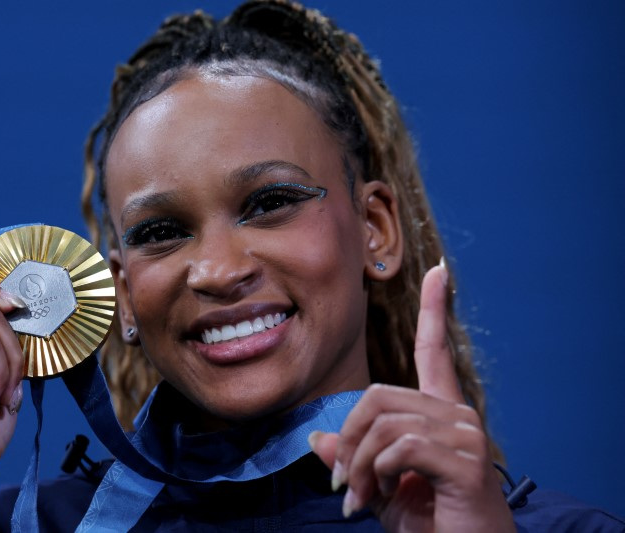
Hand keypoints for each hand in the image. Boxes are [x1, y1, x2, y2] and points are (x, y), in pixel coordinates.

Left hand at [310, 263, 513, 531]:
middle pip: (377, 396)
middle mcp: (457, 414)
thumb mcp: (380, 487)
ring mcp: (465, 433)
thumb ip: (353, 459)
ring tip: (362, 499)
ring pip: (383, 422)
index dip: (434, 309)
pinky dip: (378, 474)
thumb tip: (317, 439)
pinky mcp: (464, 458)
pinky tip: (386, 495)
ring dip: (360, 466)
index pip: (433, 351)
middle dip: (350, 443)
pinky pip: (399, 446)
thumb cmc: (430, 523)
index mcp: (441, 414)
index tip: (439, 270)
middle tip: (346, 487)